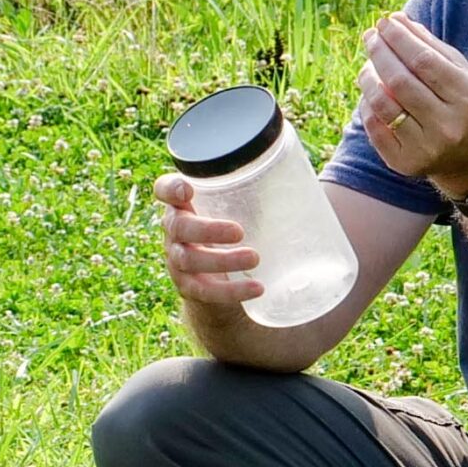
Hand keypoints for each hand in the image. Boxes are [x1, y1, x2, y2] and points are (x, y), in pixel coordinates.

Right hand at [154, 172, 262, 309]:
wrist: (221, 275)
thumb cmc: (234, 228)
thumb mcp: (238, 207)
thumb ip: (256, 191)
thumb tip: (303, 175)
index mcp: (182, 205)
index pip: (164, 190)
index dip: (170, 189)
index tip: (187, 190)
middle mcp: (174, 230)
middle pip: (177, 227)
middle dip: (208, 230)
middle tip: (239, 232)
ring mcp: (177, 259)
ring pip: (189, 259)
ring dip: (222, 260)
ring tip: (255, 258)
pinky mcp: (188, 286)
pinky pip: (204, 291)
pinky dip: (231, 291)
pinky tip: (256, 288)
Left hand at [359, 11, 467, 192]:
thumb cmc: (464, 104)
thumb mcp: (460, 73)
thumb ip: (431, 47)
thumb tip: (397, 19)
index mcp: (465, 98)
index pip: (424, 61)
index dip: (399, 38)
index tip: (385, 22)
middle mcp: (448, 125)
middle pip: (400, 82)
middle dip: (380, 53)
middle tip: (370, 36)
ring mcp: (425, 147)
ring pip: (383, 105)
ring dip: (367, 78)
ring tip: (367, 64)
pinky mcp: (405, 163)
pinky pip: (374, 128)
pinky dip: (367, 105)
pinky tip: (369, 92)